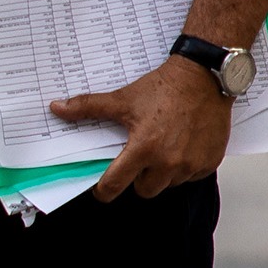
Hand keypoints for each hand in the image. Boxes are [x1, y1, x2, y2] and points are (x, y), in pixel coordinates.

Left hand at [50, 57, 232, 201]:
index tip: (102, 189)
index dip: (104, 190)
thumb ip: (88, 107)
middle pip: (144, 190)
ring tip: (161, 150)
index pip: (115, 185)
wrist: (204, 77)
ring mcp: (192, 164)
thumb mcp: (122, 99)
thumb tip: (57, 108)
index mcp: (143, 149)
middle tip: (138, 159)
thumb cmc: (165, 89)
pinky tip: (182, 148)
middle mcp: (169, 162)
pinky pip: (192, 177)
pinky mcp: (211, 161)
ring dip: (162, 174)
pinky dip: (185, 168)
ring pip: (168, 185)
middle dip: (137, 179)